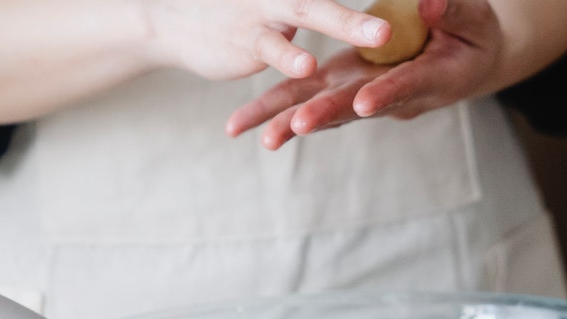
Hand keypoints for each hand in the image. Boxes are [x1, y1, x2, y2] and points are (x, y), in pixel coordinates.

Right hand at [142, 0, 392, 80]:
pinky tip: (308, 64)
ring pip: (312, 13)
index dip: (363, 6)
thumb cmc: (239, 5)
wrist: (171, 19)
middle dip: (362, 6)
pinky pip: (273, 48)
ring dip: (345, 22)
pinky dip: (289, 55)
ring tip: (382, 34)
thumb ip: (315, 4)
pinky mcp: (249, 39)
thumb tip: (328, 28)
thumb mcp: (281, 0)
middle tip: (395, 19)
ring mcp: (267, 10)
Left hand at [226, 0, 506, 148]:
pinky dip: (284, 111)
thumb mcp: (475, 18)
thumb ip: (452, 11)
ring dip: (294, 123)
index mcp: (432, 79)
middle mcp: (394, 96)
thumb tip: (427, 5)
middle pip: (356, 108)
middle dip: (326, 115)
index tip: (366, 103)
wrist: (468, 61)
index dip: (386, 94)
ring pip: (327, 109)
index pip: (405, 87)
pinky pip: (313, 98)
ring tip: (264, 139)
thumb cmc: (475, 35)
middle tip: (299, 126)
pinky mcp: (349, 85)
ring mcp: (368, 92)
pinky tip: (255, 126)